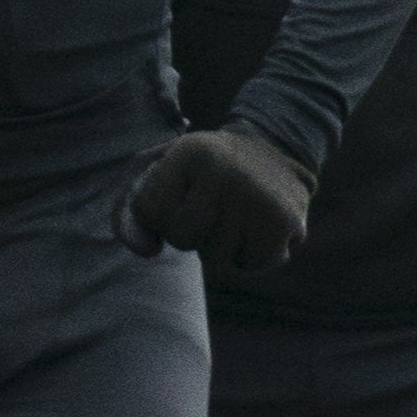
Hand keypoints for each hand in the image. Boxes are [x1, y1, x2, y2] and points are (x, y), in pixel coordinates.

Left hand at [121, 123, 316, 274]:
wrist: (274, 149)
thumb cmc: (202, 170)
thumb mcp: (158, 174)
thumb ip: (129, 214)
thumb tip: (147, 251)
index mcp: (190, 151)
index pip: (147, 210)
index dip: (159, 209)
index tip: (182, 186)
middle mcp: (226, 171)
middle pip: (182, 239)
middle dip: (190, 232)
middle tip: (212, 203)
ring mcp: (259, 198)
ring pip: (217, 261)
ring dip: (223, 246)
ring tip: (238, 211)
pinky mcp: (287, 223)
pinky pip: (250, 267)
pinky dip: (251, 256)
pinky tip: (259, 226)